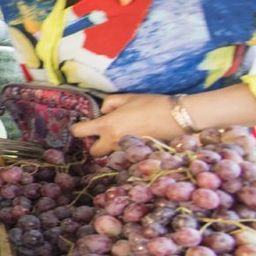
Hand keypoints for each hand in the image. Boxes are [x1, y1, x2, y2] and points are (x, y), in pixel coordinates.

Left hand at [71, 93, 186, 156]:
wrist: (177, 117)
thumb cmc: (152, 104)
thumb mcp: (127, 97)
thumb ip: (109, 103)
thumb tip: (104, 111)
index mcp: (106, 125)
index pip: (78, 132)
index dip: (79, 129)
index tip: (85, 126)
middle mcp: (113, 141)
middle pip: (93, 152)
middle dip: (96, 146)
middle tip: (105, 136)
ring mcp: (125, 151)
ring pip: (110, 156)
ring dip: (112, 149)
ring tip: (124, 138)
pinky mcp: (137, 156)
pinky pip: (125, 158)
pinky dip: (126, 152)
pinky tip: (135, 142)